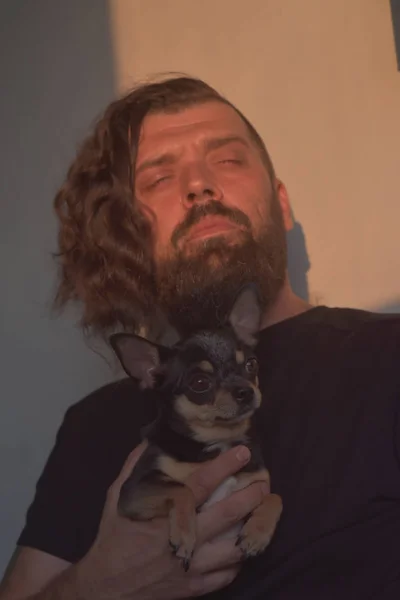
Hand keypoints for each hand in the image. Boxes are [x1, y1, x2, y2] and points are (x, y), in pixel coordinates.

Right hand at [74, 443, 269, 599]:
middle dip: (250, 496)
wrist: (107, 589)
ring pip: (235, 547)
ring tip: (263, 513)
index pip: (201, 485)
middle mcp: (183, 540)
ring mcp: (192, 567)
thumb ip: (135, 468)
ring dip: (252, 528)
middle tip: (264, 483)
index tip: (243, 452)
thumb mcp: (117, 498)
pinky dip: (239, 558)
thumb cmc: (114, 538)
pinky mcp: (195, 588)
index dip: (224, 466)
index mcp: (164, 514)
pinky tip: (241, 543)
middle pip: (227, 515)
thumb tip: (150, 441)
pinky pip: (229, 574)